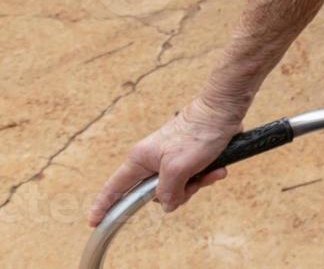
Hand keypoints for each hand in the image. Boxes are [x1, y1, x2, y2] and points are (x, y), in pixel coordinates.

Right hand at [87, 96, 244, 226]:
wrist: (224, 110)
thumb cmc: (198, 133)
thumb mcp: (177, 169)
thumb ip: (167, 191)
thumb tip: (168, 204)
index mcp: (140, 159)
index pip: (116, 187)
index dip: (104, 205)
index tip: (93, 220)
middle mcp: (152, 158)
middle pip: (156, 193)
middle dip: (178, 194)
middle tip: (193, 183)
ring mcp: (171, 157)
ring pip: (178, 186)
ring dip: (197, 183)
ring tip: (211, 171)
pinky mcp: (188, 155)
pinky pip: (194, 176)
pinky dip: (207, 175)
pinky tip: (219, 168)